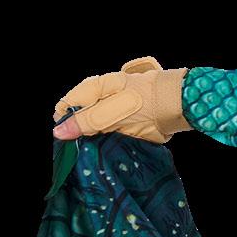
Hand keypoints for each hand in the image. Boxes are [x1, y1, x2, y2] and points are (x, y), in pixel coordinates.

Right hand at [50, 56, 191, 143]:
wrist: (179, 104)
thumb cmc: (145, 104)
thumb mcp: (111, 113)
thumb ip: (85, 121)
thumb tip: (58, 131)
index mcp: (93, 88)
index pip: (66, 105)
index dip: (66, 123)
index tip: (73, 138)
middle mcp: (101, 95)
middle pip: (80, 116)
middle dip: (82, 132)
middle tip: (90, 146)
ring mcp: (114, 106)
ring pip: (94, 126)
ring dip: (96, 138)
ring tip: (103, 148)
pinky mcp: (126, 118)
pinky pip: (110, 130)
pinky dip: (110, 139)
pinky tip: (113, 147)